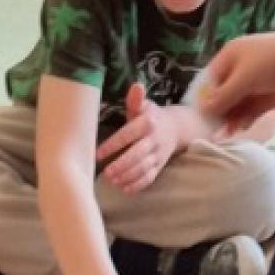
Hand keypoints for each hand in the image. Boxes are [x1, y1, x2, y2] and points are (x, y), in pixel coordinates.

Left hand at [95, 84, 188, 199]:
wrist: (176, 128)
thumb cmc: (151, 117)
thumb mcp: (144, 106)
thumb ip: (135, 100)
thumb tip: (136, 85)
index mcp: (147, 123)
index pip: (128, 135)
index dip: (113, 145)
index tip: (97, 154)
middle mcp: (153, 140)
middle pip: (137, 155)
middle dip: (122, 165)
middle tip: (106, 173)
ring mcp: (157, 155)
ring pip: (143, 169)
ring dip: (128, 177)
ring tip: (112, 181)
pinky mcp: (159, 167)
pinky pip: (150, 178)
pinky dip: (138, 185)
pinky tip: (125, 189)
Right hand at [199, 29, 274, 139]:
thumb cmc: (272, 62)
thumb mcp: (243, 78)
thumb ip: (223, 97)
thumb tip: (202, 110)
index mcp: (230, 57)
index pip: (211, 79)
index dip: (205, 98)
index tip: (201, 117)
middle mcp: (239, 70)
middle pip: (223, 94)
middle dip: (218, 112)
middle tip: (213, 131)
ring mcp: (254, 85)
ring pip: (236, 105)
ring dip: (231, 118)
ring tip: (227, 133)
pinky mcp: (266, 98)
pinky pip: (250, 111)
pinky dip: (245, 119)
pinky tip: (241, 128)